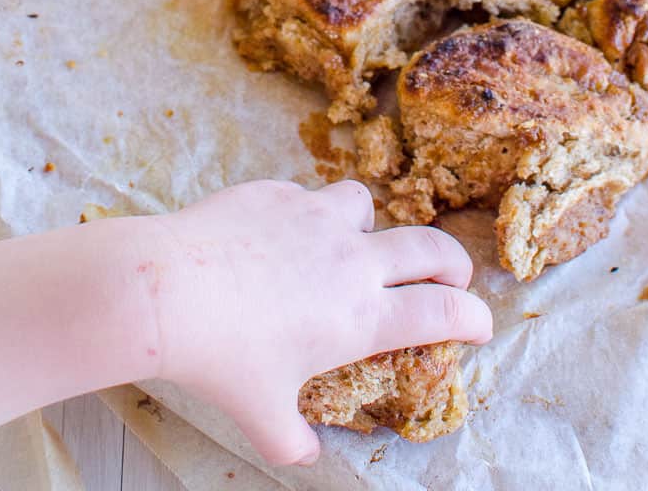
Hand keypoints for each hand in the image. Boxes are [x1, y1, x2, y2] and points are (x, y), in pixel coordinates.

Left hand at [152, 180, 491, 466]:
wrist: (166, 291)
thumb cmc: (221, 358)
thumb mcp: (261, 413)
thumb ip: (291, 438)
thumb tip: (302, 454)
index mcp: (360, 315)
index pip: (443, 312)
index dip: (474, 317)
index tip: (481, 322)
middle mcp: (349, 260)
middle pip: (430, 247)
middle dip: (451, 262)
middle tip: (449, 274)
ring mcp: (314, 217)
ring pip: (363, 206)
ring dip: (365, 226)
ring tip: (345, 243)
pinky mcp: (276, 193)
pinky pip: (304, 197)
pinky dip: (301, 216)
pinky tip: (273, 236)